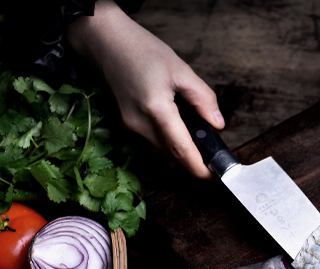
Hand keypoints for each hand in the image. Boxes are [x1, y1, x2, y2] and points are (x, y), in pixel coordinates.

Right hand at [66, 0, 222, 178]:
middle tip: (215, 155)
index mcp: (155, 110)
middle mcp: (138, 124)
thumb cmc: (139, 49)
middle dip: (194, 159)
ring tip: (200, 136)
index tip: (215, 177)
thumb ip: (202, 99)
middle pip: (172, 153)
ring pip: (162, 148)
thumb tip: (217, 124)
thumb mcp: (181, 70)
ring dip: (181, 148)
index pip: (181, 150)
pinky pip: (151, 138)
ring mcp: (128, 125)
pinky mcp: (125, 122)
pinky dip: (168, 138)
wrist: (102, 40)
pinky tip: (179, 125)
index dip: (200, 168)